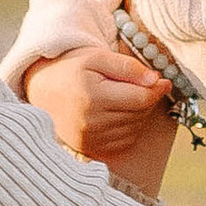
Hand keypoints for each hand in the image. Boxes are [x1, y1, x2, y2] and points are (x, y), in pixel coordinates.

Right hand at [20, 44, 175, 173]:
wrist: (42, 90)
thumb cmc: (72, 70)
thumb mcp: (97, 58)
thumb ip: (127, 67)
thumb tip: (155, 80)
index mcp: (92, 96)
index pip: (141, 99)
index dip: (157, 90)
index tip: (163, 81)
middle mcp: (91, 121)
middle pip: (140, 114)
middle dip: (147, 98)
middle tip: (141, 84)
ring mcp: (90, 138)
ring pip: (135, 127)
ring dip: (138, 113)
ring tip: (124, 97)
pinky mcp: (90, 148)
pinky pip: (125, 140)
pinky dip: (128, 127)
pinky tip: (117, 113)